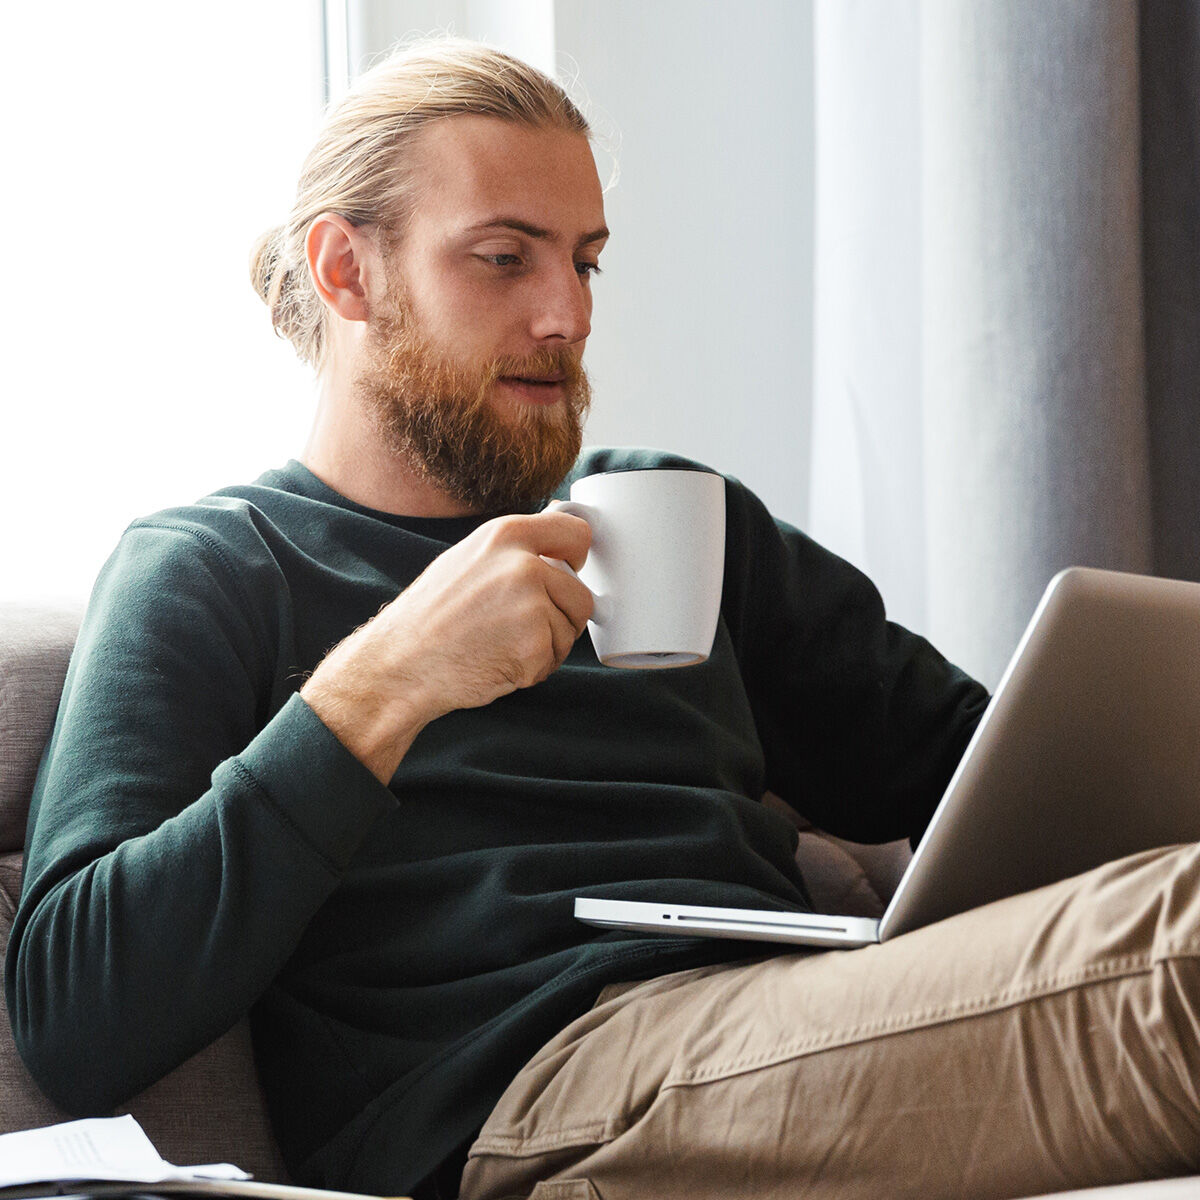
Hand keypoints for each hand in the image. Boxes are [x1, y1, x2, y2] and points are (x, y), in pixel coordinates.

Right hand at [300, 510, 593, 781]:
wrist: (399, 665)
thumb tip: (557, 535)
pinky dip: (533, 669)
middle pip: (581, 594)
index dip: (577, 558)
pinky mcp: (534, 646)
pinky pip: (554, 659)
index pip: (577, 533)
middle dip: (561, 616)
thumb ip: (514, 549)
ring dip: (547, 645)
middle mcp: (523, 564)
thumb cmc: (429, 617)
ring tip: (500, 644)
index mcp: (505, 535)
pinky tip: (497, 662)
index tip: (568, 570)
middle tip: (518, 627)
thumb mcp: (468, 559)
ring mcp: (531, 605)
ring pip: (570, 629)